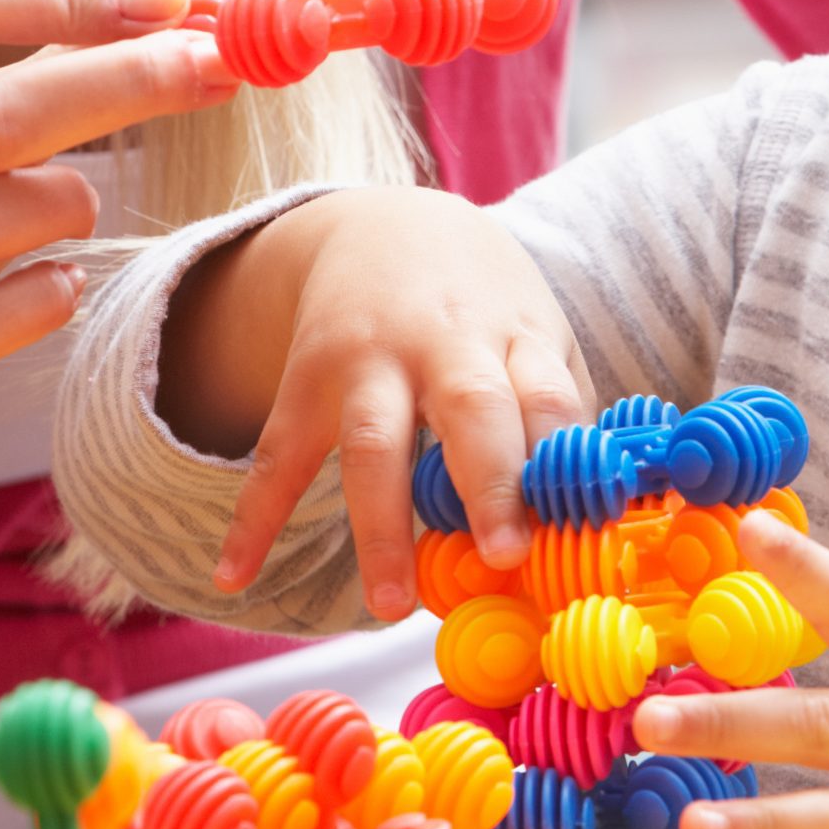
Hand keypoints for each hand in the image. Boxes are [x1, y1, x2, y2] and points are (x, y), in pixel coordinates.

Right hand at [205, 191, 593, 617]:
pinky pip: (278, 455)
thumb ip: (562, 418)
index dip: (562, 458)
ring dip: (381, 525)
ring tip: (393, 604)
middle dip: (489, 482)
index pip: (547, 397)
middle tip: (503, 556)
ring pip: (373, 444)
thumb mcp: (537, 335)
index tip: (572, 525)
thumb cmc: (483, 305)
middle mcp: (443, 343)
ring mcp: (368, 362)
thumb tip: (594, 521)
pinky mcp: (305, 382)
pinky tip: (234, 577)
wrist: (387, 224)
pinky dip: (253, 519)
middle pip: (469, 409)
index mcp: (514, 335)